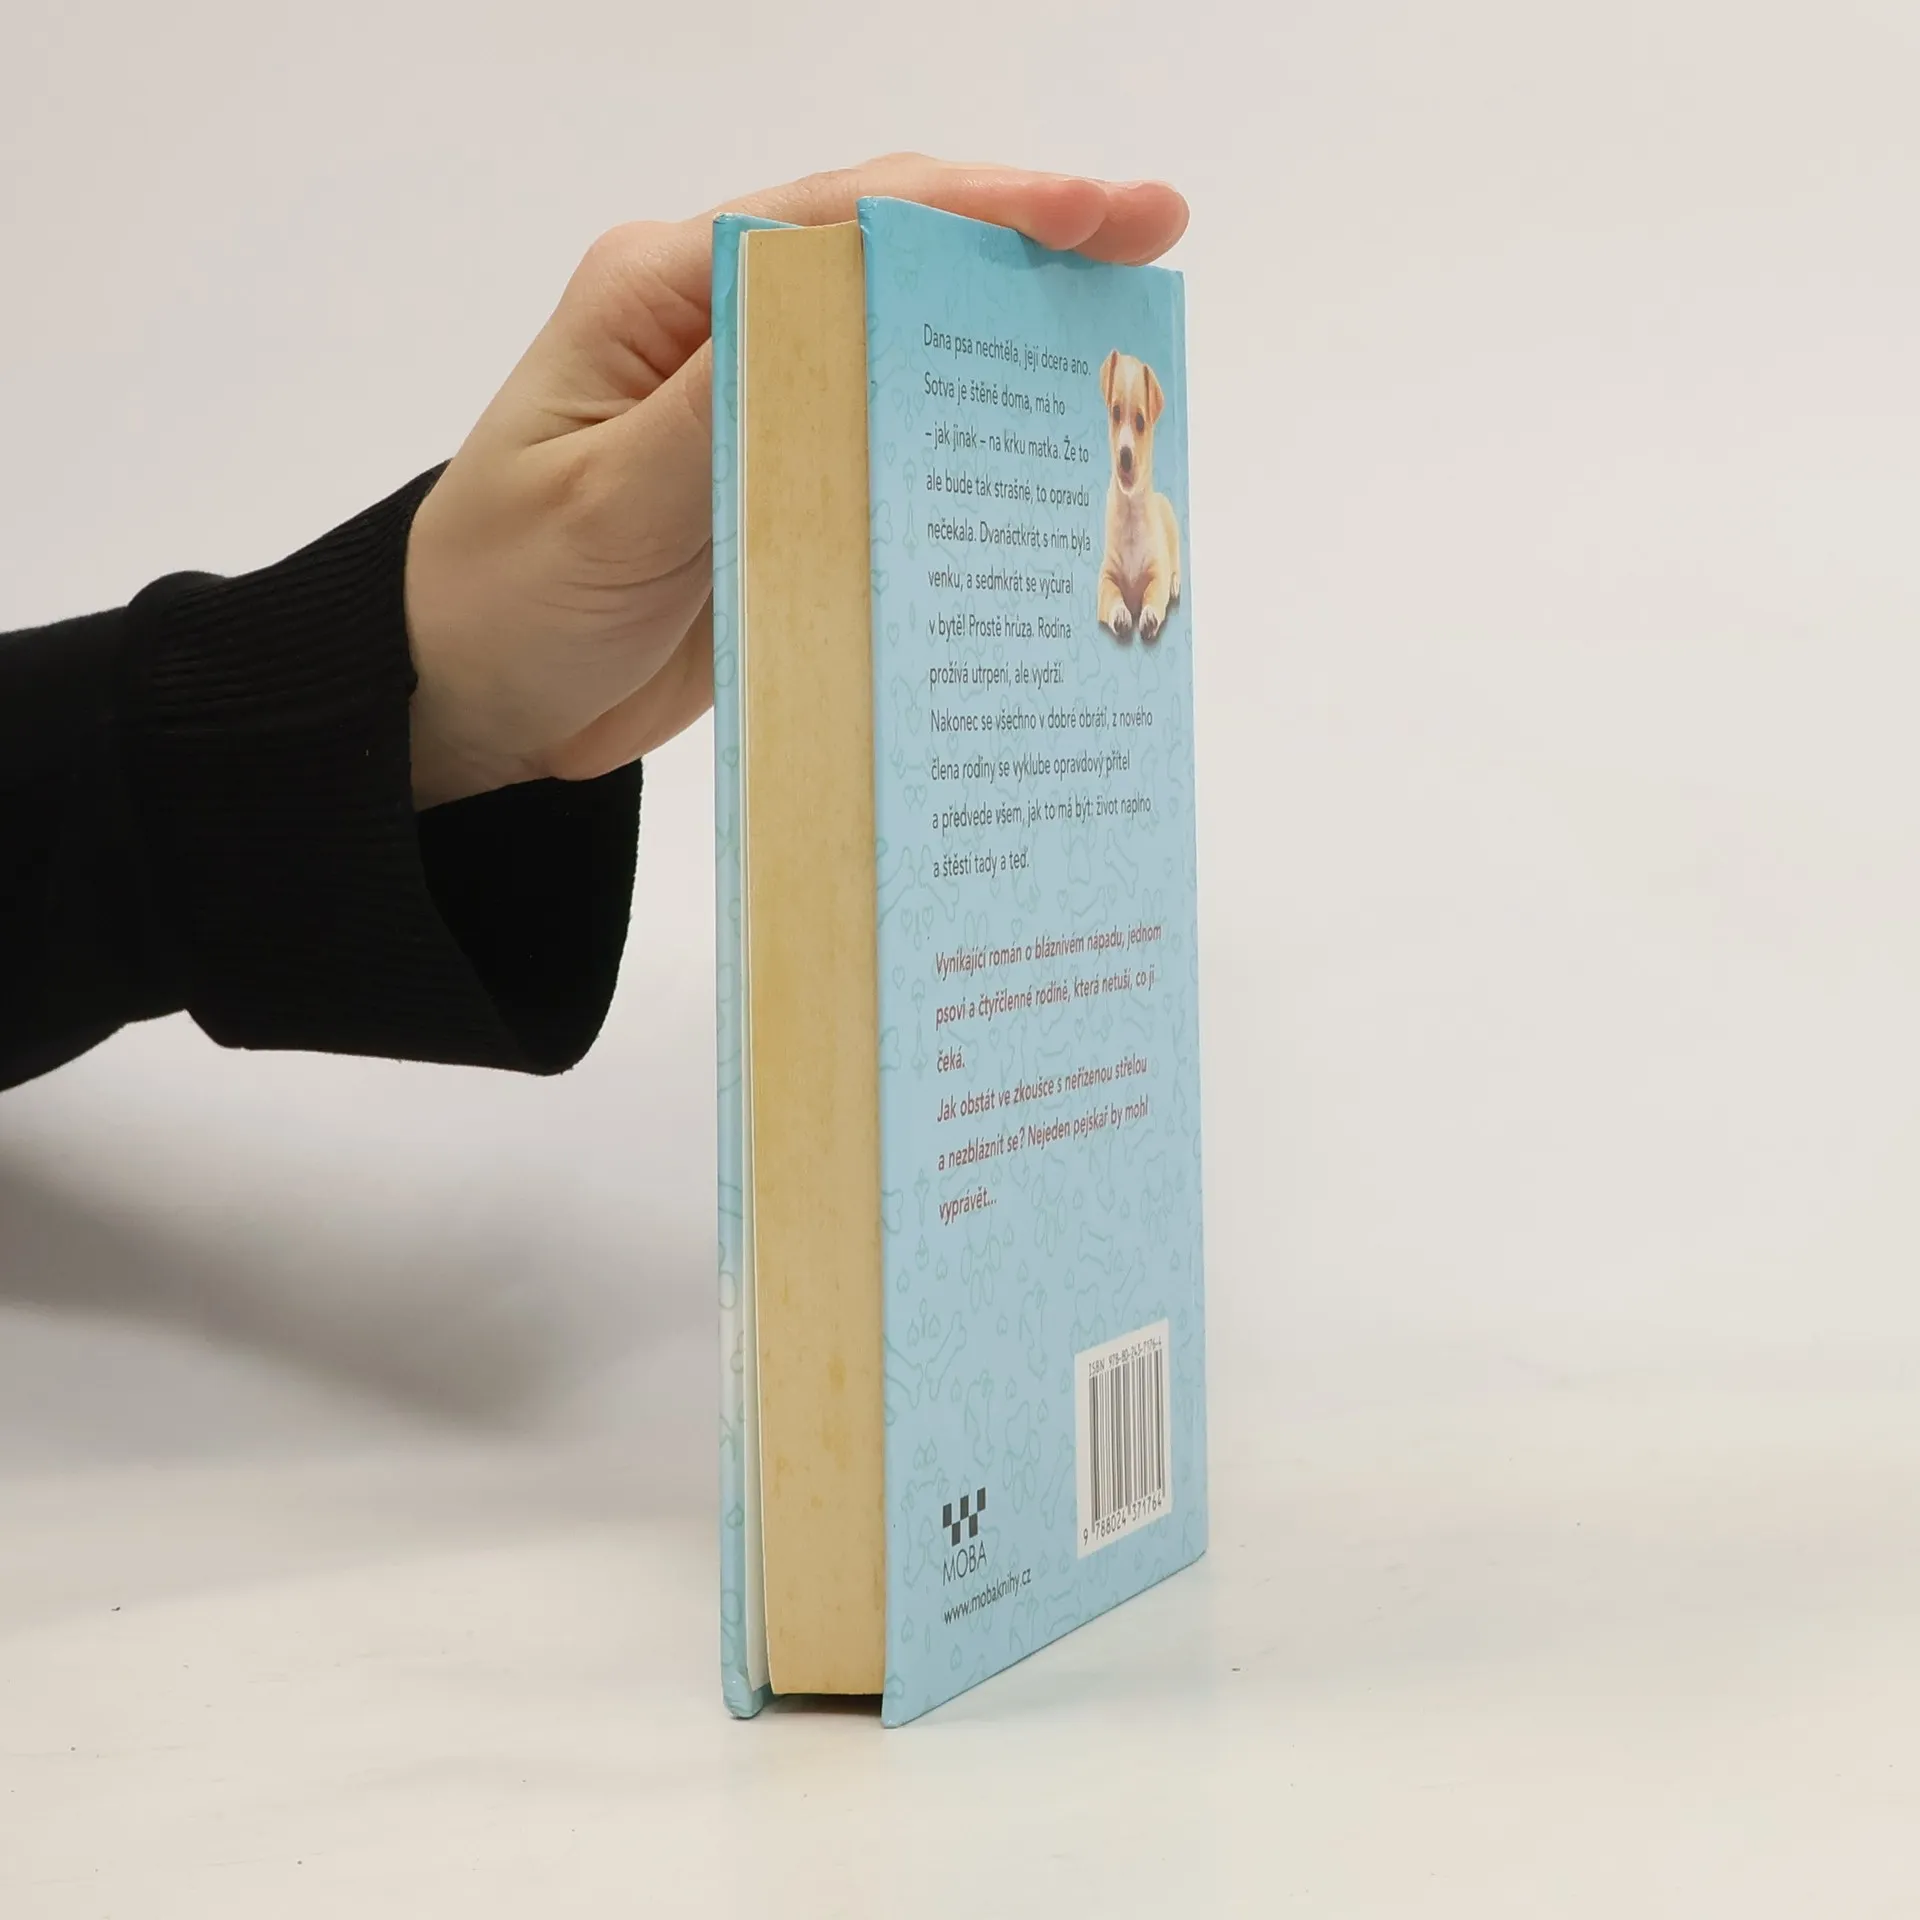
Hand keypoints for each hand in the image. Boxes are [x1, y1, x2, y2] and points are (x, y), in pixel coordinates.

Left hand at [402, 155, 1188, 807]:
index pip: (838, 221)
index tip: (1093, 212)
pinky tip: (1040, 460)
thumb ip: (717, 416)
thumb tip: (839, 318)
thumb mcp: (600, 508)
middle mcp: (720, 333)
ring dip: (1008, 343)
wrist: (471, 702)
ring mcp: (759, 413)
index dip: (975, 206)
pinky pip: (888, 455)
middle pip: (892, 263)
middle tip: (1154, 246)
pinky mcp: (781, 492)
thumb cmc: (504, 594)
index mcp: (663, 295)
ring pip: (904, 354)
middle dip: (1024, 247)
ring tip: (1129, 344)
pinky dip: (965, 447)